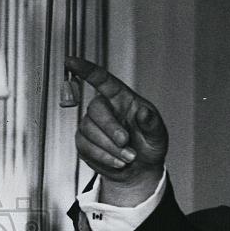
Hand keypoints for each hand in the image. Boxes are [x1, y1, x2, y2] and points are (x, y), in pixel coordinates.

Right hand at [66, 56, 167, 205]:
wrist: (141, 169)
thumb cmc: (150, 145)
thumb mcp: (158, 134)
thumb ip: (152, 123)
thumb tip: (144, 112)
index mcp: (121, 99)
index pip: (102, 79)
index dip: (86, 69)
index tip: (71, 61)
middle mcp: (105, 109)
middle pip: (96, 110)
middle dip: (111, 129)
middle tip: (126, 143)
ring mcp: (91, 125)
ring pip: (89, 130)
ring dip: (111, 148)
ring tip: (129, 157)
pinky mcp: (84, 142)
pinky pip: (86, 146)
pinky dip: (104, 157)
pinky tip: (118, 162)